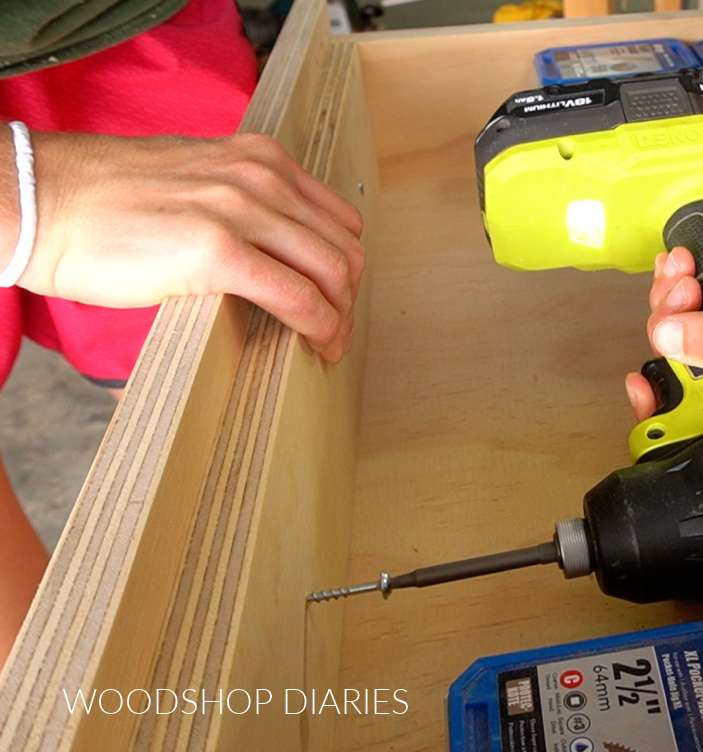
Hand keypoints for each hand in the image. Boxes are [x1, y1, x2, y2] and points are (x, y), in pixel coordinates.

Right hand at [16, 131, 364, 362]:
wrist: (40, 201)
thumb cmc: (105, 201)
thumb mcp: (196, 181)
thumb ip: (244, 205)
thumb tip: (279, 253)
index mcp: (261, 159)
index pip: (337, 220)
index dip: (345, 268)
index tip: (337, 300)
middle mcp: (261, 177)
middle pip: (343, 249)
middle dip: (348, 299)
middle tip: (336, 334)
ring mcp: (241, 210)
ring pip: (331, 274)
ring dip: (339, 319)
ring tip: (327, 346)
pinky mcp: (217, 250)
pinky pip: (296, 296)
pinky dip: (318, 327)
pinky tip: (313, 346)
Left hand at [625, 186, 702, 422]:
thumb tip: (674, 343)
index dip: (678, 397)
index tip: (655, 373)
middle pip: (688, 370)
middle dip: (670, 331)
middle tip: (680, 299)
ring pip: (680, 334)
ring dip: (668, 301)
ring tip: (684, 275)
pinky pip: (686, 304)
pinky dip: (676, 283)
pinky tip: (683, 266)